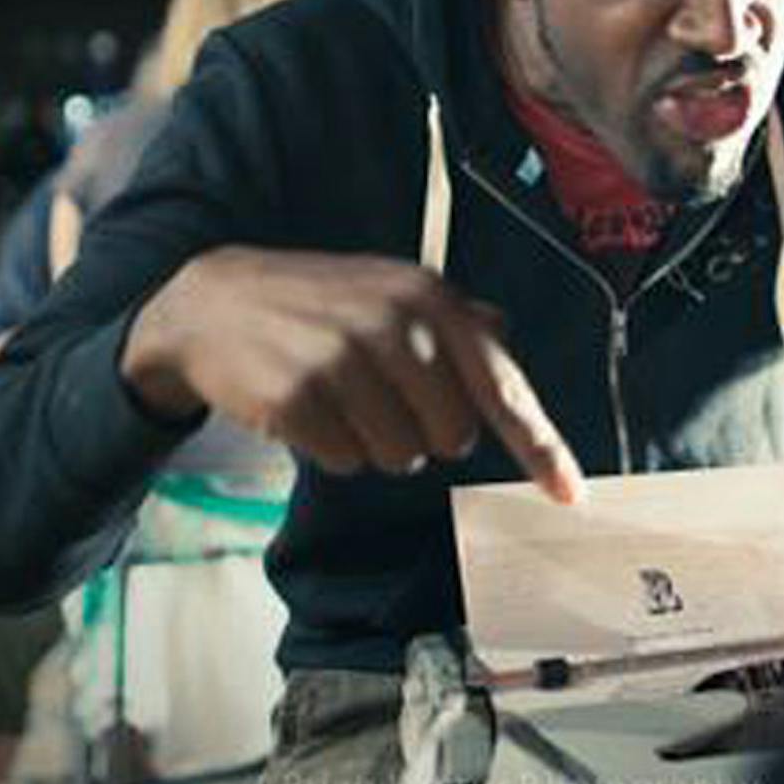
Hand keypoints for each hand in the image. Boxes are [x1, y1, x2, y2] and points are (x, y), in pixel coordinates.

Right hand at [122, 248, 584, 503]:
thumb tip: (504, 339)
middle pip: (453, 437)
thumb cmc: (320, 304)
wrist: (214, 302)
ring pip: (401, 457)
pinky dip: (334, 448)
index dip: (540, 446)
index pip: (501, 385)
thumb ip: (454, 321)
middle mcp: (393, 324)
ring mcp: (342, 360)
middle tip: (383, 396)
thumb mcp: (391, 290)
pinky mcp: (298, 397)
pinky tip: (308, 407)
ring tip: (341, 397)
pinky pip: (347, 462)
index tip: (568, 493)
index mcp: (430, 298)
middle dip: (424, 431)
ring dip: (375, 441)